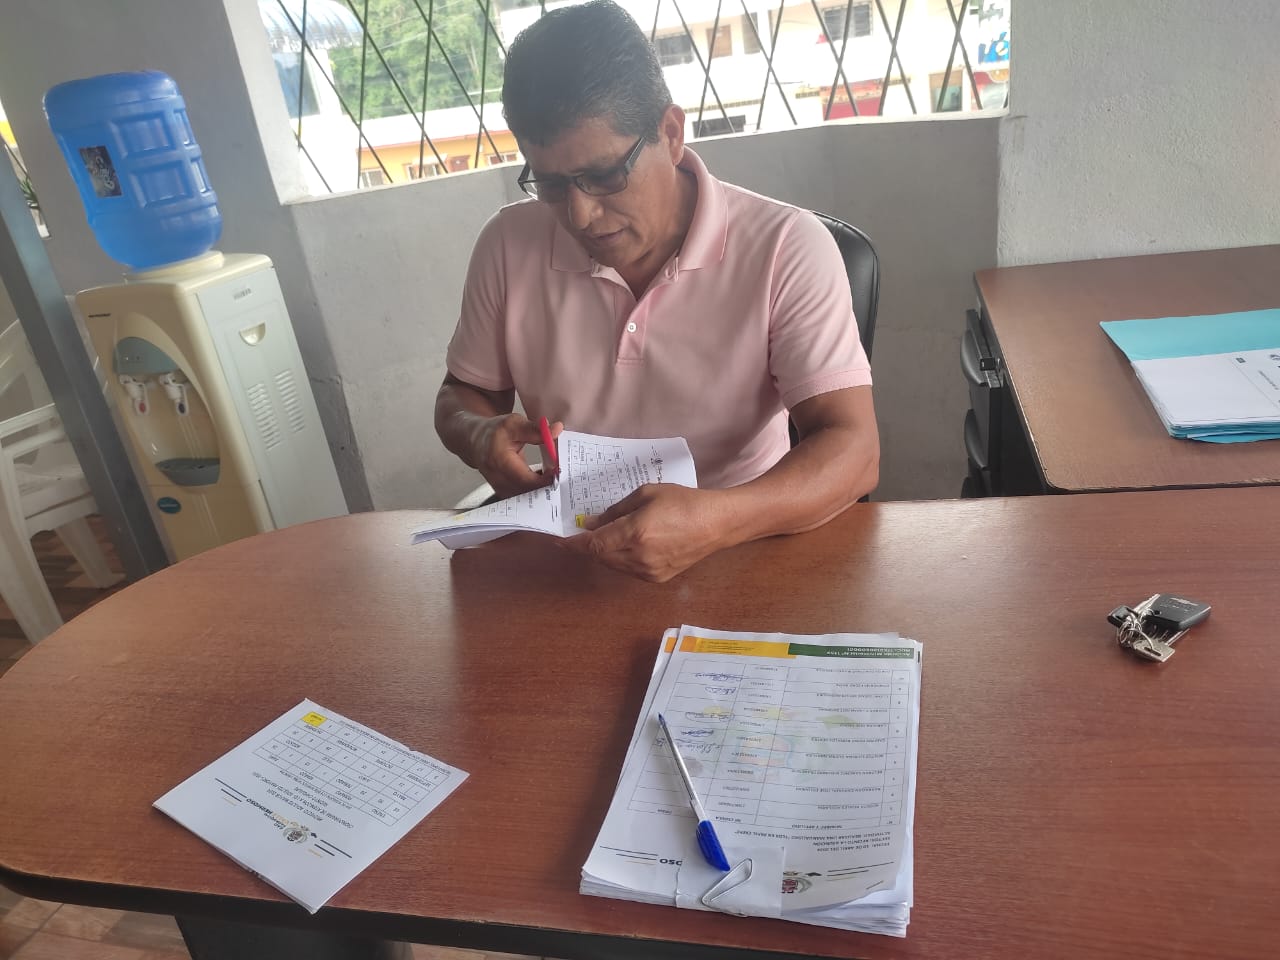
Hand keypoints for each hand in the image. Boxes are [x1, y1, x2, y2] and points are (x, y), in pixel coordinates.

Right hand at [470, 414, 562, 497]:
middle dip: (547, 486)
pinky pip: (523, 497)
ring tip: (553, 477)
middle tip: (560, 476)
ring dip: (541, 490)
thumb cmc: (494, 433)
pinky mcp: (504, 492)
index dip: (546, 479)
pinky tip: (543, 481)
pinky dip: (534, 491)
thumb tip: (557, 429)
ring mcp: (500, 488)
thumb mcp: (514, 423)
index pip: (527, 479)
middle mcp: (498, 479)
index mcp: (499, 461)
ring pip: (526, 498)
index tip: (560, 471)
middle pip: (528, 492)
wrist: (476, 442)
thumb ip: (536, 429)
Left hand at [563, 484, 727, 582]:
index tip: (559, 540)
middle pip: (600, 556)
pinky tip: (625, 545)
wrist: (716, 523)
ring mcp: (649, 571)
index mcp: (635, 533)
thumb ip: (616, 511)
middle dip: (588, 546)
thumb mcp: (645, 495)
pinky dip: (620, 558)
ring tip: (604, 536)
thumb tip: (593, 523)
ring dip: (604, 552)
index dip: (573, 544)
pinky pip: (628, 569)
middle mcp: (639, 557)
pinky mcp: (657, 578)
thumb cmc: (682, 501)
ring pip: (613, 565)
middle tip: (581, 533)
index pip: (594, 544)